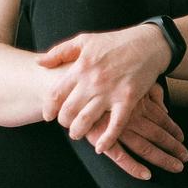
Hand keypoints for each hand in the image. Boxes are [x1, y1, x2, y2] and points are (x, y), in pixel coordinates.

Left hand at [37, 24, 168, 155]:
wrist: (148, 44)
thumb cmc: (115, 42)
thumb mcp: (84, 40)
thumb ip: (59, 51)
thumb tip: (39, 62)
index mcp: (80, 68)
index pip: (55, 94)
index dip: (49, 109)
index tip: (49, 115)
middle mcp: (93, 82)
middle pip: (68, 111)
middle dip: (63, 122)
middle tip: (66, 124)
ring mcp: (111, 92)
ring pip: (87, 120)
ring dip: (78, 132)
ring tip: (78, 134)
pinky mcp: (129, 99)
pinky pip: (116, 125)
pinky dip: (107, 139)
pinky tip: (100, 147)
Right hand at [87, 83, 187, 180]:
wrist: (65, 81)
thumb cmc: (98, 79)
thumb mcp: (128, 78)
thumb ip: (149, 91)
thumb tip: (164, 108)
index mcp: (137, 102)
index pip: (162, 119)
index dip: (174, 130)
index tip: (182, 139)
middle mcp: (130, 116)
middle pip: (158, 135)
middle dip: (174, 147)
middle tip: (186, 157)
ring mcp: (116, 128)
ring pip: (145, 147)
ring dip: (162, 158)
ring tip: (177, 167)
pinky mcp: (99, 137)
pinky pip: (119, 156)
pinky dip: (133, 166)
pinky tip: (146, 175)